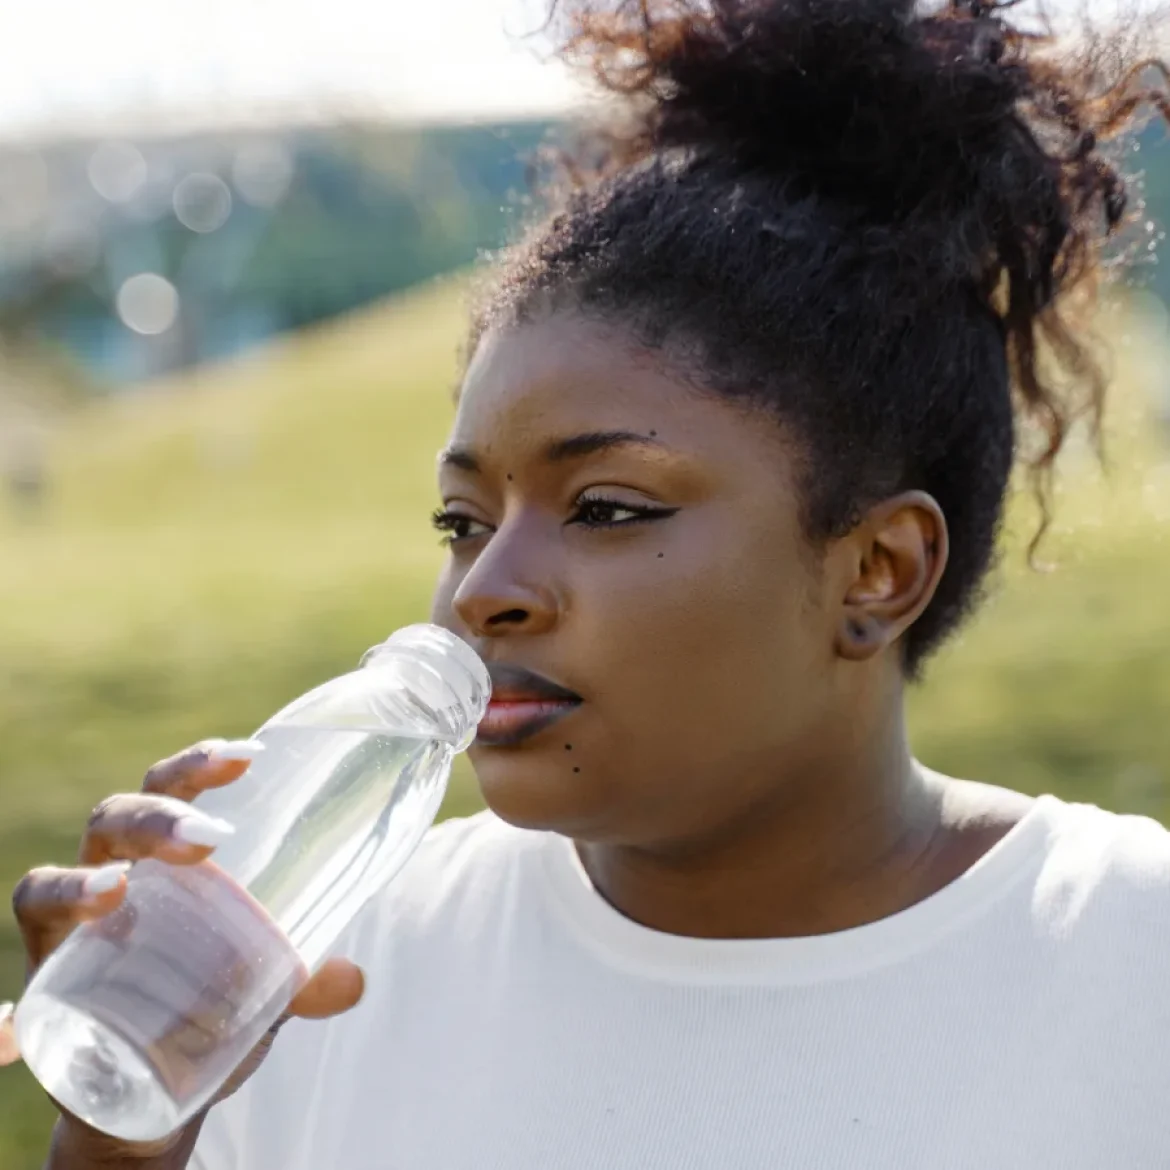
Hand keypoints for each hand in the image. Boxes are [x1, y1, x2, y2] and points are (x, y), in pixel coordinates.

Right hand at [9, 739, 364, 1161]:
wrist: (158, 1085)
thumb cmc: (212, 1001)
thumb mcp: (267, 986)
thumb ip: (305, 980)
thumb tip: (351, 979)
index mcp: (161, 859)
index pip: (169, 789)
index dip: (197, 765)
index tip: (247, 755)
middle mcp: (107, 881)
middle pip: (111, 820)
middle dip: (154, 817)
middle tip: (206, 838)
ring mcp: (68, 940)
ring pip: (44, 888)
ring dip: (74, 886)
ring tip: (115, 891)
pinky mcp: (44, 1005)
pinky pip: (10, 1010)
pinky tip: (4, 1034)